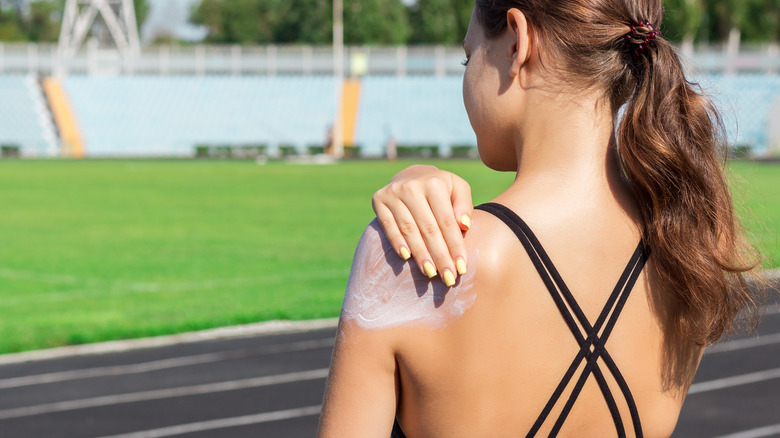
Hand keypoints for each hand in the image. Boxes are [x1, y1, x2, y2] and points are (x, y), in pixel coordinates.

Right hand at [372, 165, 473, 285]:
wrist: (411, 175)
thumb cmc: (441, 188)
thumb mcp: (457, 188)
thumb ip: (464, 205)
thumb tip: (464, 225)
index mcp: (435, 183)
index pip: (447, 221)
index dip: (455, 246)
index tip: (462, 268)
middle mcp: (412, 186)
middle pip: (428, 228)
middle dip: (440, 256)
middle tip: (448, 278)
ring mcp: (393, 193)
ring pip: (409, 230)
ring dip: (420, 254)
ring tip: (430, 273)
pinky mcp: (378, 200)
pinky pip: (388, 226)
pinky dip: (396, 241)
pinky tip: (406, 257)